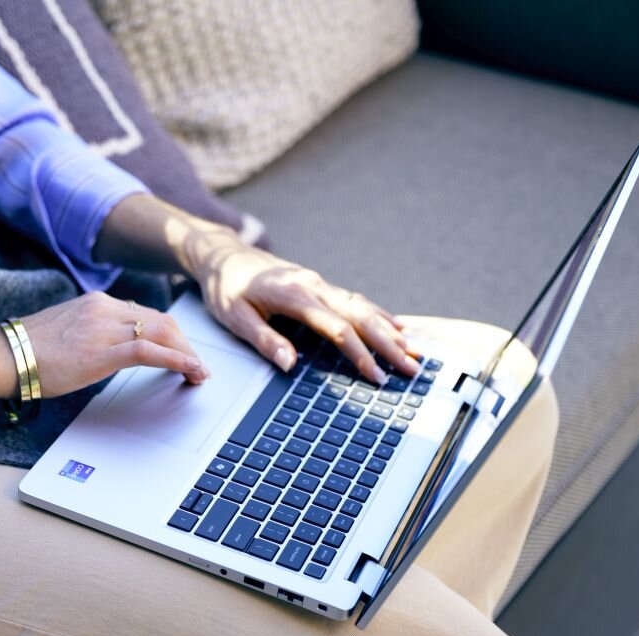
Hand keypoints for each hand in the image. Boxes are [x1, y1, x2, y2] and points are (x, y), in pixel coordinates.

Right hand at [0, 292, 208, 413]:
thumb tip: (107, 350)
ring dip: (187, 355)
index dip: (171, 334)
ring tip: (199, 373)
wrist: (2, 355)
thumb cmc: (26, 352)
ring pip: (163, 333)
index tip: (181, 350)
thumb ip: (90, 334)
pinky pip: (151, 352)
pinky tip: (191, 371)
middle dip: (185, 345)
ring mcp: (105, 327)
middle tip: (196, 366)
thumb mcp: (65, 334)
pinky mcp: (103, 350)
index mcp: (96, 303)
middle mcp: (105, 308)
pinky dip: (178, 361)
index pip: (146, 315)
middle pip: (162, 321)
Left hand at [178, 222, 419, 384]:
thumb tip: (289, 364)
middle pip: (361, 316)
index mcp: (295, 295)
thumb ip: (264, 340)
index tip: (376, 375)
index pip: (337, 328)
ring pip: (364, 307)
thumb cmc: (226, 288)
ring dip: (390, 330)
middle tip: (412, 368)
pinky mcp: (319, 284)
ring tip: (414, 353)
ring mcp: (319, 283)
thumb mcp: (235, 318)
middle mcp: (313, 286)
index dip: (360, 353)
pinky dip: (379, 314)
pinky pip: (355, 299)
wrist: (224, 256)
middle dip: (389, 344)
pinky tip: (397, 326)